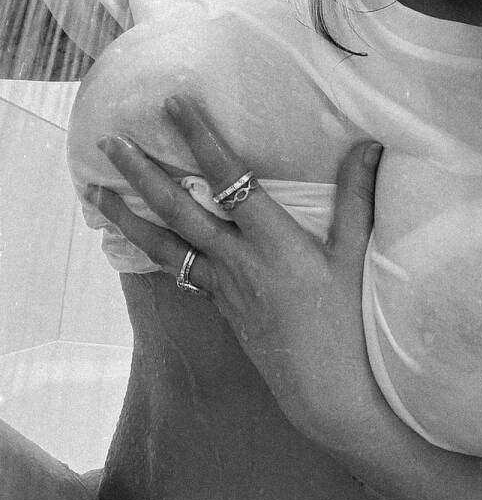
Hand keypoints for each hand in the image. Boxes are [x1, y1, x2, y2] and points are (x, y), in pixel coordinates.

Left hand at [88, 95, 383, 449]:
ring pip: (164, 245)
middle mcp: (238, 260)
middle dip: (142, 174)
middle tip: (111, 142)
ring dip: (126, 216)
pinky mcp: (220, 306)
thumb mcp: (355, 255)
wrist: (327, 393)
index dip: (201, 139)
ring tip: (93, 192)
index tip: (174, 106)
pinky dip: (151, 251)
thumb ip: (358, 196)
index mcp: (272, 241)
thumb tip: (369, 144)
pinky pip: (177, 271)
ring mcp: (223, 286)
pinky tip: (137, 241)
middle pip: (179, 210)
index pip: (229, 178)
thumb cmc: (347, 323)